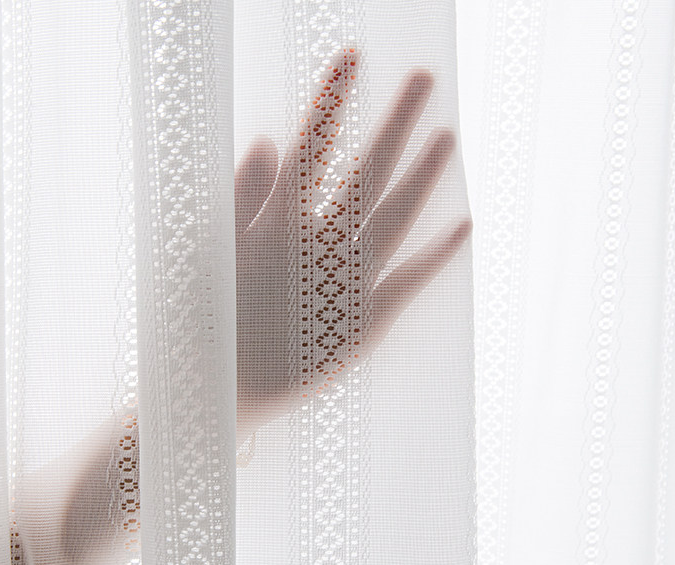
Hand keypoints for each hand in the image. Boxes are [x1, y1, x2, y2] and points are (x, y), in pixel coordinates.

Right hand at [235, 47, 470, 446]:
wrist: (218, 399)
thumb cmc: (207, 324)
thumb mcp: (213, 253)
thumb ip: (240, 198)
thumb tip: (263, 140)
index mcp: (273, 228)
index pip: (308, 148)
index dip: (330, 100)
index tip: (351, 55)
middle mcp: (316, 251)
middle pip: (365, 174)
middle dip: (395, 122)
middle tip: (423, 76)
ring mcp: (345, 288)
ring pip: (393, 219)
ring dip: (423, 174)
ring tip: (449, 134)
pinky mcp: (366, 328)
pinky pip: (408, 284)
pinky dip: (438, 256)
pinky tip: (467, 225)